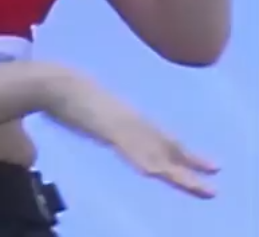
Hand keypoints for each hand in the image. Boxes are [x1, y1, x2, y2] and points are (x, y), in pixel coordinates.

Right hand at [37, 67, 217, 198]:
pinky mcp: (104, 127)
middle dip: (189, 160)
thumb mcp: (90, 106)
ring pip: (152, 152)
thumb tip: (107, 123)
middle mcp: (128, 118)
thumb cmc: (65, 90)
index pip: (160, 135)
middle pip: (164, 143)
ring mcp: (118, 122)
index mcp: (126, 115)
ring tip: (197, 185)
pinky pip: (127, 149)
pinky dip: (142, 161)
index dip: (183, 148)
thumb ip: (102, 115)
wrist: (50, 80)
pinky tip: (153, 173)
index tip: (205, 162)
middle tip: (215, 172)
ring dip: (174, 171)